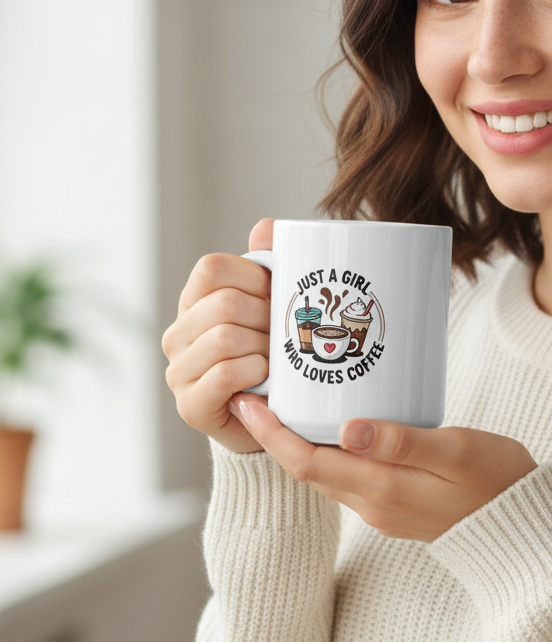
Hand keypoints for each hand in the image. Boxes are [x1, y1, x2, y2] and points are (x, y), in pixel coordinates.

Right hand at [162, 218, 274, 453]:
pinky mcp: (190, 405)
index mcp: (195, 301)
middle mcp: (178, 333)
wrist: (272, 415)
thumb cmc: (275, 352)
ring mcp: (179, 370)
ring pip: (225, 338)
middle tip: (282, 334)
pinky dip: (255, 371)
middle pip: (223, 304)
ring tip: (276, 359)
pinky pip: (226, 374)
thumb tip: (266, 226)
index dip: (253, 276)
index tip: (276, 294)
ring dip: (263, 348)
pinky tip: (265, 377)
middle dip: (266, 317)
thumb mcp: (275, 305)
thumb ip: (269, 263)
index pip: (212, 268)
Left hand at [228, 394, 538, 541]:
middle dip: (277, 433)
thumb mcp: (456, 450)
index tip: (248, 403)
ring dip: (302, 441)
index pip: (308, 464)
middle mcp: (374, 503)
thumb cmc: (497, 480)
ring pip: (328, 471)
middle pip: (309, 468)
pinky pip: (350, 473)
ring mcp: (384, 506)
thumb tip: (348, 427)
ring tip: (293, 399)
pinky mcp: (397, 501)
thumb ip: (402, 440)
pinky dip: (332, 448)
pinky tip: (340, 421)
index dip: (272, 434)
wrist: (522, 525)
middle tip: (259, 390)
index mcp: (383, 489)